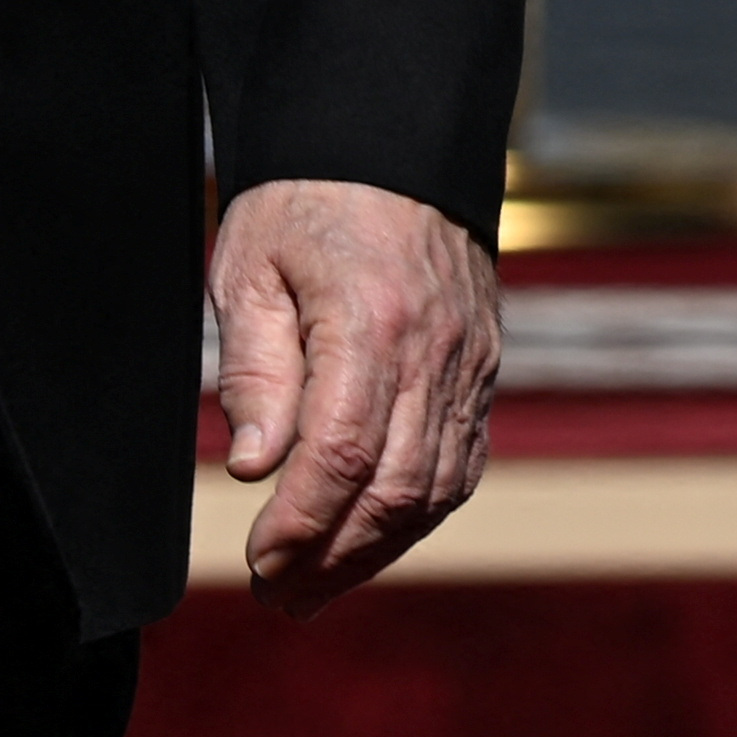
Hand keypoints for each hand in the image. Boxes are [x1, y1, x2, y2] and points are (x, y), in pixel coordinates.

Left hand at [206, 177, 499, 614]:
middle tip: (279, 596)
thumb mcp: (251, 266)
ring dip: (376, 550)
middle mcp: (436, 351)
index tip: (259, 561)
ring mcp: (472, 362)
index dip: (300, 525)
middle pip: (394, 489)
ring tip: (318, 587)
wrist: (394, 141)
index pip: (340, 456)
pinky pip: (463, 462)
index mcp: (371, 322)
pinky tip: (376, 537)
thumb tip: (257, 468)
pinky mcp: (485, 366)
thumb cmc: (309, 199)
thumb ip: (256, 368)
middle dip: (334, 558)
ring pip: (435, 488)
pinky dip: (420, 512)